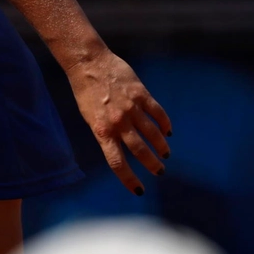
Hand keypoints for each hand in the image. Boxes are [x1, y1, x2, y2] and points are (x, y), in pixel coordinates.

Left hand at [66, 48, 171, 195]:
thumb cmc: (85, 91)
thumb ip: (106, 132)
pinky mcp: (141, 94)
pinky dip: (165, 124)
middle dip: (152, 165)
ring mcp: (131, 108)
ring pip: (152, 134)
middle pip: (140, 151)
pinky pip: (158, 113)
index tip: (140, 191)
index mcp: (101, 131)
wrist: (88, 63)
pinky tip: (168, 132)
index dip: (130, 180)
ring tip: (165, 154)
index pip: (117, 163)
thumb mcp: (89, 117)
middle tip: (160, 171)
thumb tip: (120, 148)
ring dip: (161, 147)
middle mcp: (118, 122)